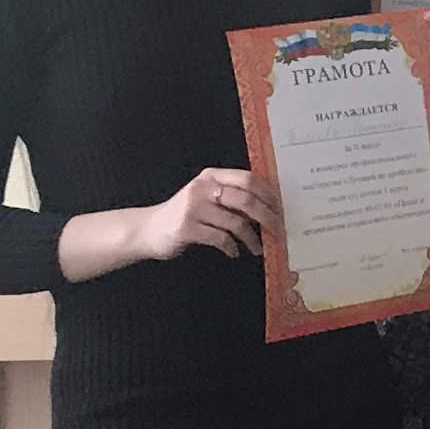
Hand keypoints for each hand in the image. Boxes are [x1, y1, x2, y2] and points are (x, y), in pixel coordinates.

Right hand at [60, 165, 267, 279]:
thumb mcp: (207, 199)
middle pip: (246, 199)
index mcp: (211, 176)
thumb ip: (231, 198)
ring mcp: (193, 207)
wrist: (148, 230)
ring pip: (236, 222)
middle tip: (278, 231)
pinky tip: (234, 252)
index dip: (269, 194)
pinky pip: (220, 238)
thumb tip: (268, 209)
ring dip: (251, 239)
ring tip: (257, 249)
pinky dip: (231, 247)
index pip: (248, 179)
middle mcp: (202, 188)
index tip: (281, 209)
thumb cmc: (184, 215)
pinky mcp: (186, 228)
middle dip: (267, 216)